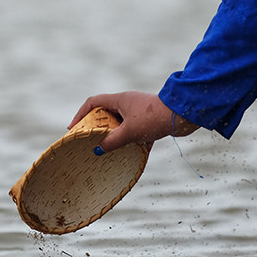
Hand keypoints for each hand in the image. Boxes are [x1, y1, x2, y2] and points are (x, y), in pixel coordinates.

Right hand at [70, 91, 197, 153]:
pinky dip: (135, 142)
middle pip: (107, 113)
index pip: (93, 102)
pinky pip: (138, 131)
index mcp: (120, 100)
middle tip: (91, 142)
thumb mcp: (130, 132)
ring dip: (117, 136)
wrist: (182, 115)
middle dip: (98, 128)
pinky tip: (135, 156)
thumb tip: (99, 150)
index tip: (73, 129)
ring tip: (111, 151)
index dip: (81, 114)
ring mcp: (140, 111)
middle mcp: (128, 103)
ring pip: (123, 124)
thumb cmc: (153, 119)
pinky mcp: (151, 120)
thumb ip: (113, 141)